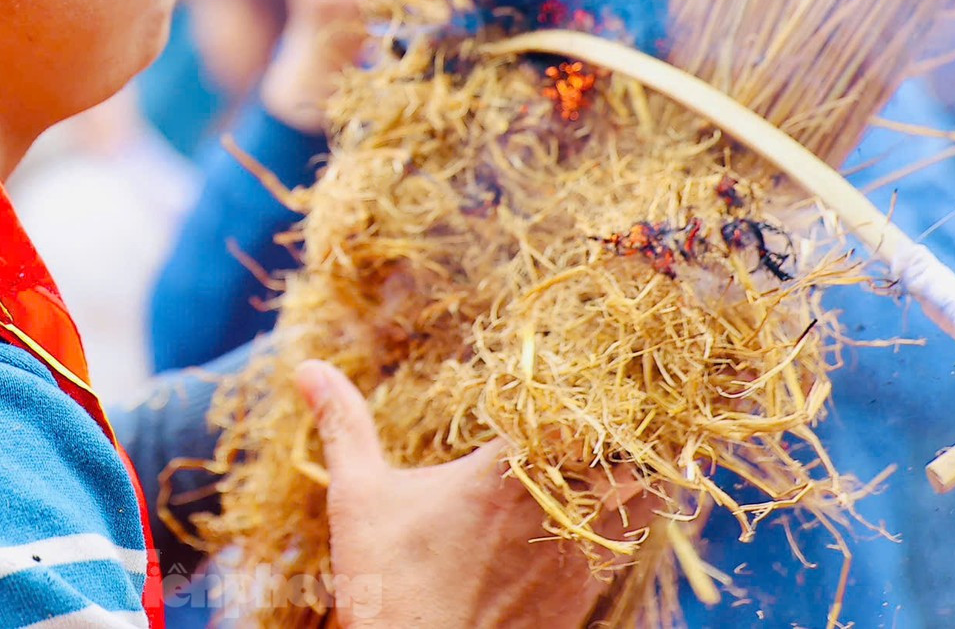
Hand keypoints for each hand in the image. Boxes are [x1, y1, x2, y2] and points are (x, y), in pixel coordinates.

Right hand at [297, 361, 652, 628]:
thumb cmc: (390, 587)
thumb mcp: (358, 500)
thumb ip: (344, 426)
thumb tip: (308, 369)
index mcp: (504, 469)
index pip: (573, 406)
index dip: (590, 382)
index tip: (589, 362)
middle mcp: (552, 506)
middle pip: (632, 449)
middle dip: (634, 426)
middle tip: (626, 403)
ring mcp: (575, 554)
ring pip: (646, 497)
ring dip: (644, 472)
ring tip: (633, 451)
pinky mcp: (583, 593)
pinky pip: (631, 544)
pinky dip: (633, 520)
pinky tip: (614, 509)